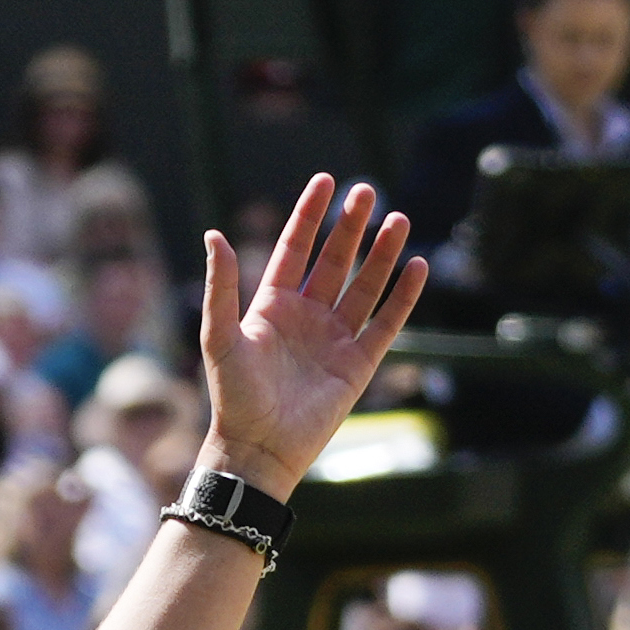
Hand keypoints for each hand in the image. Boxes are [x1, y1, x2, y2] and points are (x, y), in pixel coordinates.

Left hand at [194, 176, 424, 500]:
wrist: (259, 448)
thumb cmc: (233, 396)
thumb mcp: (219, 336)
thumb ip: (220, 287)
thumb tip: (212, 235)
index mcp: (270, 306)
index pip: (294, 249)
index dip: (310, 216)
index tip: (325, 181)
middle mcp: (305, 317)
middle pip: (334, 261)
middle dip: (351, 227)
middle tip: (367, 191)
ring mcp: (334, 339)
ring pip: (364, 286)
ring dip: (382, 254)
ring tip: (399, 219)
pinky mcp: (359, 364)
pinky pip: (386, 323)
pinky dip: (403, 296)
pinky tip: (416, 267)